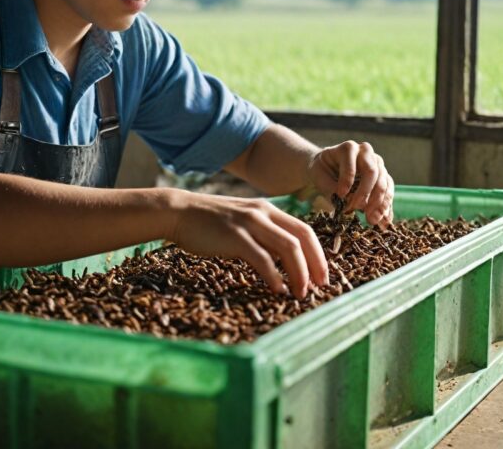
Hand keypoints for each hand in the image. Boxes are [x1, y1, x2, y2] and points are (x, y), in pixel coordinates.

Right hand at [165, 191, 328, 298]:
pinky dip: (274, 276)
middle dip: (315, 264)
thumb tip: (282, 261)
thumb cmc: (209, 222)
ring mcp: (250, 223)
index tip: (322, 275)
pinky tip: (277, 289)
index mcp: (268, 210)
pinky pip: (263, 258)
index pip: (304, 230)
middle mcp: (263, 213)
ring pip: (288, 247)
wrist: (180, 212)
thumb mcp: (242, 222)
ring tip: (300, 292)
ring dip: (299, 273)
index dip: (318, 254)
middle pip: (302, 238)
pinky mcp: (235, 236)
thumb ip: (262, 234)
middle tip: (319, 287)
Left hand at [307, 141, 394, 228]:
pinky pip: (389, 191)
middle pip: (372, 172)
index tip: (340, 195)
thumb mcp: (320, 177)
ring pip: (384, 182)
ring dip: (379, 203)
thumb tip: (348, 202)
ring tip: (372, 220)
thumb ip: (331, 188)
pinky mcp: (383, 177)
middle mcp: (366, 153)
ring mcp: (377, 164)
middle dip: (366, 193)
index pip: (351, 163)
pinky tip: (384, 221)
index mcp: (348, 148)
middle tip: (358, 209)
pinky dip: (386, 207)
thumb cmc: (323, 171)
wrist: (329, 169)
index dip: (346, 179)